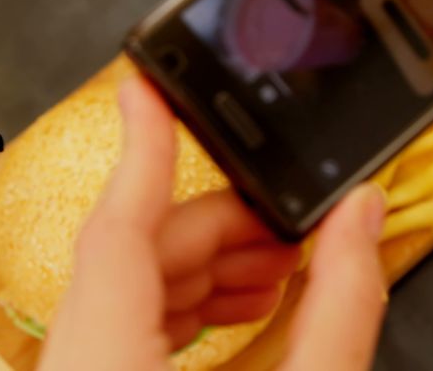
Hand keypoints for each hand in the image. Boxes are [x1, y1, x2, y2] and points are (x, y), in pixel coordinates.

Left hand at [37, 78, 387, 370]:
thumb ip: (340, 309)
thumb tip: (358, 219)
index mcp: (107, 364)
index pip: (113, 230)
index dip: (143, 148)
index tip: (148, 88)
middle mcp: (75, 366)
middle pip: (134, 256)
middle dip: (219, 227)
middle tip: (288, 225)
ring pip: (128, 289)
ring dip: (207, 268)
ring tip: (280, 271)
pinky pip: (122, 324)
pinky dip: (183, 307)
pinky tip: (239, 307)